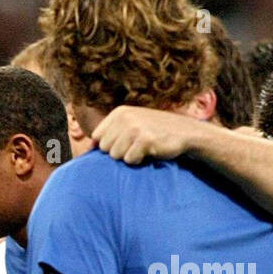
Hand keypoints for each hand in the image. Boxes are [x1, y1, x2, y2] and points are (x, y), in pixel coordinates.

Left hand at [91, 105, 205, 165]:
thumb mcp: (131, 125)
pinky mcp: (145, 139)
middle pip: (105, 149)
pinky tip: (151, 152)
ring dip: (129, 157)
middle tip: (137, 146)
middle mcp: (125, 117)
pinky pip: (129, 160)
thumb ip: (110, 133)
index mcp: (119, 112)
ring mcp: (135, 127)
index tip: (126, 143)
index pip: (97, 138)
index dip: (110, 146)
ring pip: (116, 156)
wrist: (186, 133)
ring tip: (144, 148)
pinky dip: (139, 161)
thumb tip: (87, 147)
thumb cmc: (155, 132)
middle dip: (119, 152)